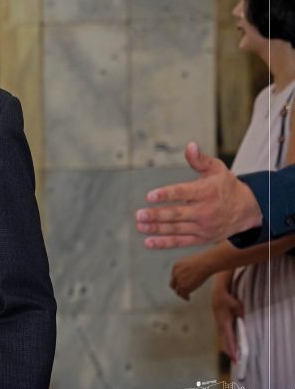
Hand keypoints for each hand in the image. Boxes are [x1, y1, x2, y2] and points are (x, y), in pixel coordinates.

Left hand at [136, 142, 260, 248]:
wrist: (248, 210)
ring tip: (140, 226)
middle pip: (177, 214)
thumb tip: (190, 145)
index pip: (183, 193)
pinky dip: (164, 243)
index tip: (150, 196)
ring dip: (157, 229)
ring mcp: (203, 226)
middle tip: (139, 215)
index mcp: (206, 192)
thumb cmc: (226, 186)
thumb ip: (200, 159)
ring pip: (177, 229)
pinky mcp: (202, 238)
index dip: (166, 195)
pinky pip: (181, 242)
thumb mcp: (217, 169)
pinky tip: (148, 241)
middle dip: (157, 215)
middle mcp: (205, 211)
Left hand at [169, 254, 212, 299]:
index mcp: (177, 265)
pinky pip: (182, 294)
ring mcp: (179, 280)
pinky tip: (188, 298)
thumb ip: (190, 267)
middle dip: (177, 287)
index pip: (175, 275)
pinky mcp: (183, 287)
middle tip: (181, 291)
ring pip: (177, 290)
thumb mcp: (193, 262)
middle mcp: (175, 273)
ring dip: (181, 294)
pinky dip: (184, 297)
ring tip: (186, 297)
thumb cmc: (204, 261)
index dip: (178, 280)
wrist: (205, 263)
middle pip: (173, 283)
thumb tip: (196, 270)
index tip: (183, 283)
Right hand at [211, 275, 243, 360]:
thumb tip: (245, 321)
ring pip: (223, 340)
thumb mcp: (237, 306)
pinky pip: (224, 336)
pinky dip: (228, 342)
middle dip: (230, 352)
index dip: (232, 350)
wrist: (217, 294)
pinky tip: (232, 345)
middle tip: (236, 362)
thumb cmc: (227, 299)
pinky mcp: (220, 324)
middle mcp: (220, 326)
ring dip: (229, 348)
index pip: (229, 339)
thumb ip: (241, 314)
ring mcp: (219, 325)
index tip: (235, 359)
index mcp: (224, 323)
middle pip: (224, 343)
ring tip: (234, 356)